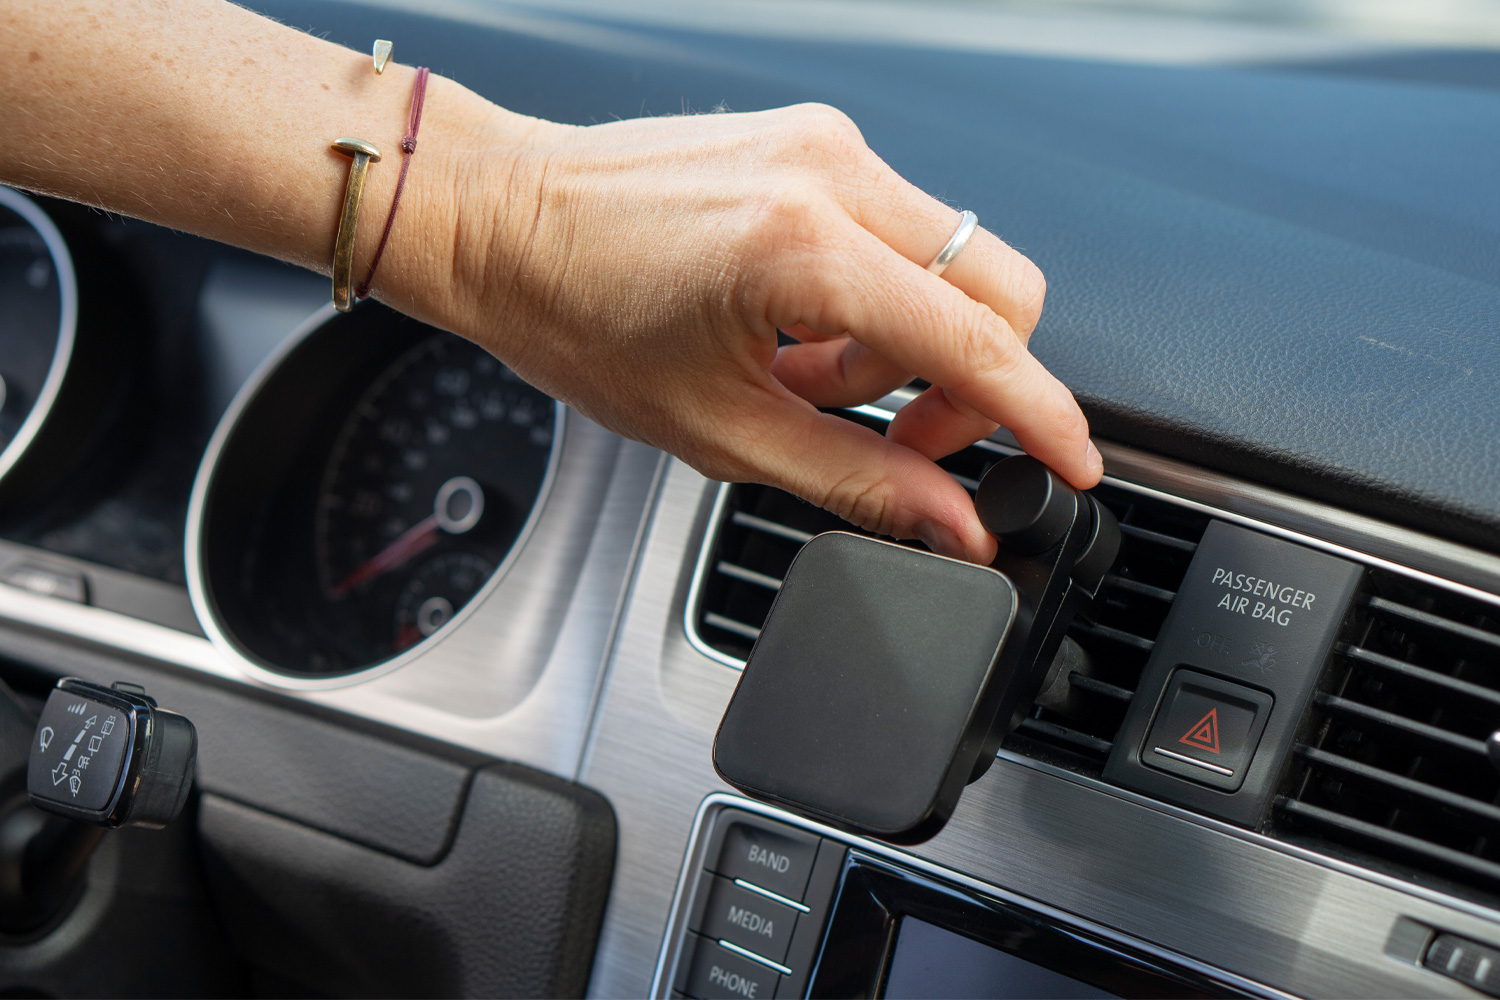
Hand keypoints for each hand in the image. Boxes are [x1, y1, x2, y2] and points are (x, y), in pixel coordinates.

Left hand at [430, 105, 1101, 563]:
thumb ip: (856, 480)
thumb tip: (951, 523)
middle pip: (998, 286)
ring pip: (950, 260)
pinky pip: (897, 228)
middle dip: (972, 382)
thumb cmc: (573, 316)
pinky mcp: (811, 137)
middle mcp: (829, 175)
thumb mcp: (720, 430)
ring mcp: (823, 144)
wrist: (500, 222)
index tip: (1072, 464)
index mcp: (801, 250)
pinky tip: (798, 327)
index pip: (978, 341)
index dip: (1041, 417)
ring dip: (907, 343)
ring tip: (807, 378)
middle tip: (898, 435)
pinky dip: (873, 296)